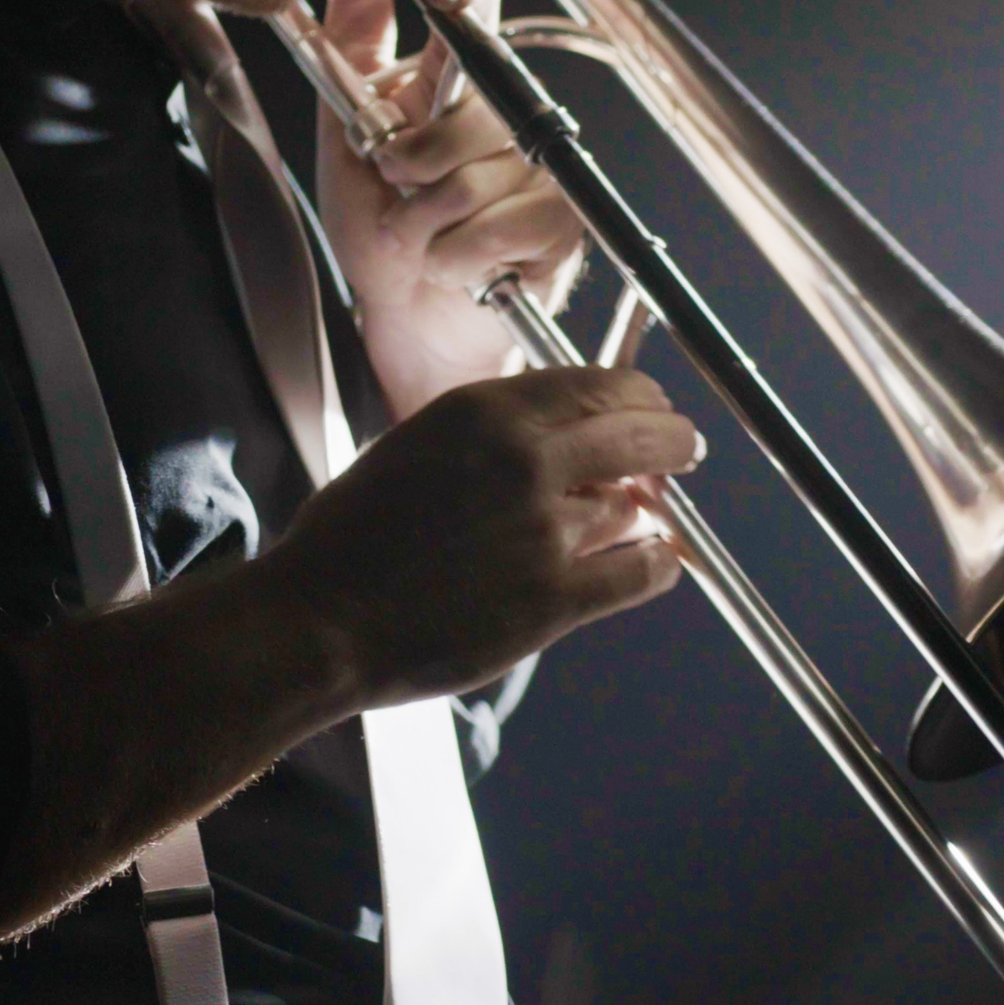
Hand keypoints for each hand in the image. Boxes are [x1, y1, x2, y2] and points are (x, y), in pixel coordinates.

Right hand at [257, 367, 698, 708]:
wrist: (319, 620)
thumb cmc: (349, 538)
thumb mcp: (416, 446)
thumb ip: (488, 434)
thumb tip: (553, 436)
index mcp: (484, 410)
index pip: (599, 384)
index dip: (639, 397)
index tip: (649, 407)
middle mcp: (525, 457)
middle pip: (641, 434)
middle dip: (672, 439)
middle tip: (683, 448)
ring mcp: (545, 529)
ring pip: (636, 506)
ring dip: (644, 510)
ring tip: (640, 516)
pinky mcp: (554, 598)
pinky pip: (641, 572)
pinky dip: (658, 564)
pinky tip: (656, 561)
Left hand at [314, 0, 586, 420]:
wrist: (405, 316)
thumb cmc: (380, 227)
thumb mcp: (345, 135)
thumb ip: (351, 50)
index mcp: (458, 82)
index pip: (473, 9)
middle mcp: (508, 114)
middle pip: (468, 110)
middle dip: (410, 164)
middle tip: (394, 190)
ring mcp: (541, 167)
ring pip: (473, 180)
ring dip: (421, 226)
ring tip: (418, 241)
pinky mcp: (562, 221)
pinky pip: (501, 227)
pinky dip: (455, 258)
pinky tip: (454, 266)